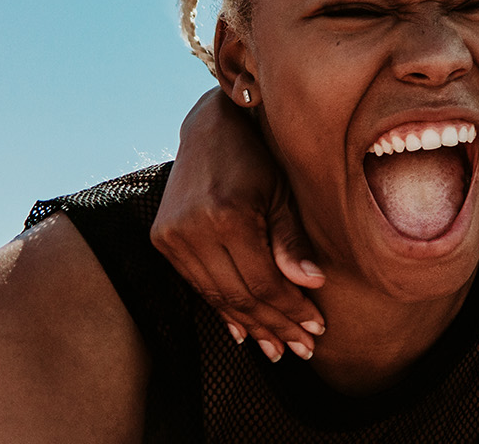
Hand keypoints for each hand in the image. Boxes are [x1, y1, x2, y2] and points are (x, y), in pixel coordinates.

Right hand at [150, 91, 325, 360]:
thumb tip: (312, 284)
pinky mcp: (163, 240)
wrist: (210, 129)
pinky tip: (244, 331)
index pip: (263, 281)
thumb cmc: (260, 158)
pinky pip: (198, 285)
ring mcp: (172, 237)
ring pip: (217, 296)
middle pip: (238, 295)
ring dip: (250, 325)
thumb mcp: (283, 194)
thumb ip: (292, 240)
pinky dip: (223, 308)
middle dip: (274, 324)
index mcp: (228, 216)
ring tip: (278, 348)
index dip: (291, 308)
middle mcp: (193, 230)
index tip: (316, 327)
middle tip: (302, 347)